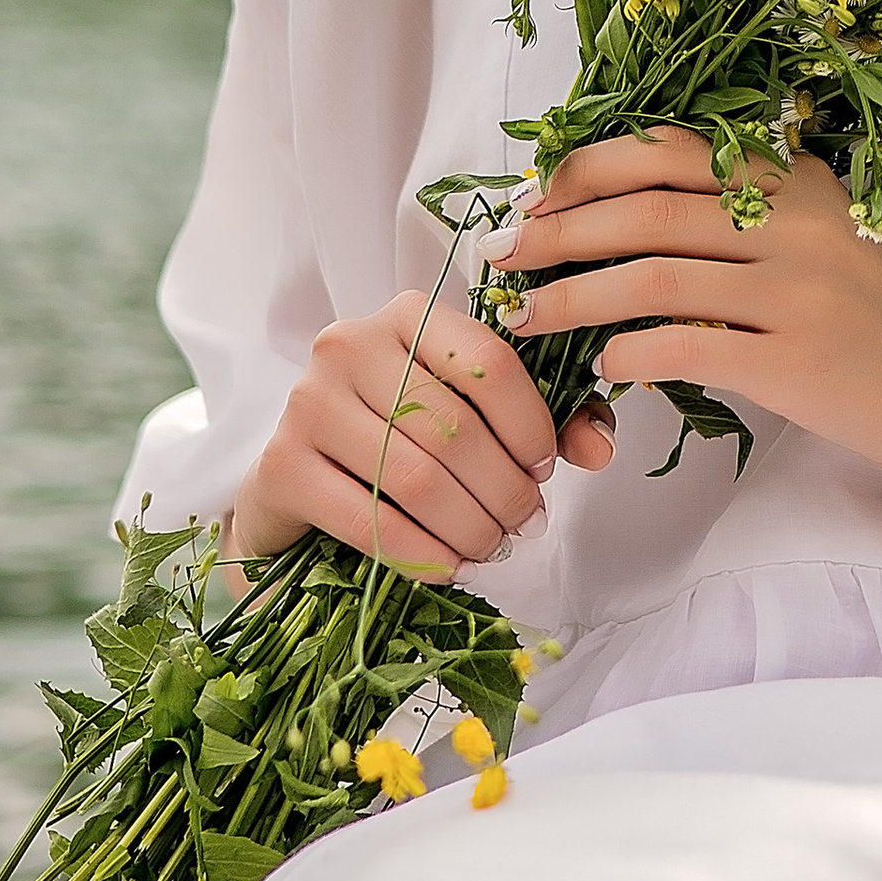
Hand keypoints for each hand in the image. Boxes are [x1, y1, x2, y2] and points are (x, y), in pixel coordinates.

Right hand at [229, 290, 617, 576]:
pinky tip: (447, 566)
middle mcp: (350, 343)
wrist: (298, 478)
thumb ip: (544, 418)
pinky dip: (421, 553)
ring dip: (469, 526)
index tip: (546, 469)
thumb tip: (600, 447)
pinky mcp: (281, 463)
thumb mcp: (469, 412)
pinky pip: (369, 519)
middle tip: (526, 525)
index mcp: (407, 314)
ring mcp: (308, 401)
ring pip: (416, 477)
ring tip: (492, 547)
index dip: (531, 424)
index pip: (489, 361)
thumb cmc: (395, 435)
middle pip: (454, 427)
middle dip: (504, 489)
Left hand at [506, 133, 881, 489]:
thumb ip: (754, 214)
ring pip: (650, 279)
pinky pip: (684, 349)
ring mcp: (796, 293)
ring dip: (571, 298)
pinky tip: (601, 366)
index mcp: (796, 180)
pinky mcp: (796, 363)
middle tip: (502, 253)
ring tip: (526, 318)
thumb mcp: (830, 235)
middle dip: (557, 229)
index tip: (535, 192)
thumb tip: (637, 214)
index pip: (670, 151)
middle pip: (645, 209)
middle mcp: (794, 224)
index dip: (589, 166)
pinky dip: (627, 354)